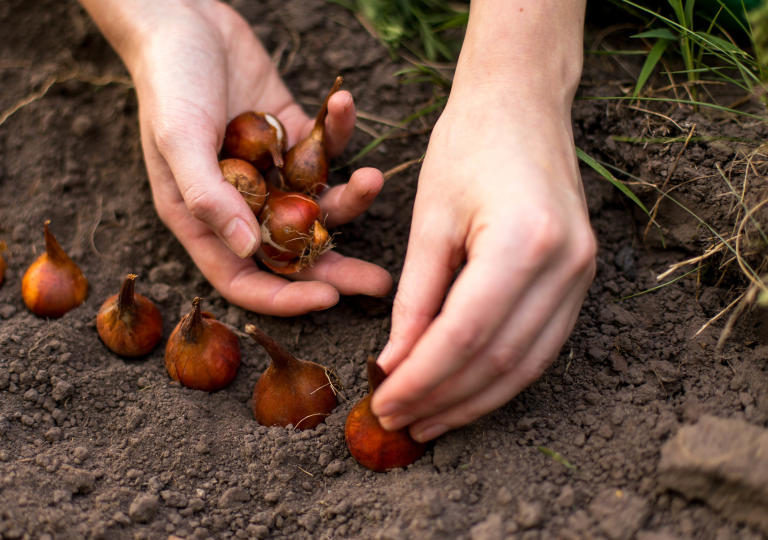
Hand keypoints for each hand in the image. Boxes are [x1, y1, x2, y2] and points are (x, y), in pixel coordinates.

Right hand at [81, 0, 391, 314]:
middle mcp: (237, 201)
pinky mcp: (289, 133)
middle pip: (290, 251)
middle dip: (336, 268)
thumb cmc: (168, 79)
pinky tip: (342, 102)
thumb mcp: (178, 138)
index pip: (244, 277)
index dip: (284, 297)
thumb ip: (208, 196)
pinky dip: (337, 130)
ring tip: (373, 179)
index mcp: (202, 217)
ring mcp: (267, 169)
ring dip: (349, 197)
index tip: (329, 299)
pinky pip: (323, 147)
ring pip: (316, 203)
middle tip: (380, 283)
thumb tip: (244, 248)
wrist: (182, 15)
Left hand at [370, 82, 596, 441]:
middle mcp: (565, 265)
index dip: (421, 379)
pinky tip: (464, 393)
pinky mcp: (582, 279)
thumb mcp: (429, 220)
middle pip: (498, 360)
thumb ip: (415, 298)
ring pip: (525, 365)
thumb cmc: (466, 146)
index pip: (464, 336)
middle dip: (443, 400)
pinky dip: (500, 377)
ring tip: (427, 422)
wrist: (522, 103)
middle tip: (398, 423)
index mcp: (524, 242)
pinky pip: (541, 347)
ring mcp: (582, 275)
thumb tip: (395, 365)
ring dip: (473, 401)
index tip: (383, 403)